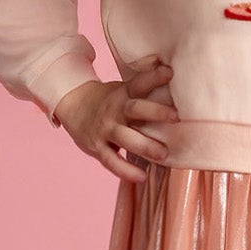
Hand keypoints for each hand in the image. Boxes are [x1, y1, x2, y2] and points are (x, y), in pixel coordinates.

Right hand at [53, 53, 179, 182]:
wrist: (73, 106)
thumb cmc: (110, 101)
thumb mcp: (123, 90)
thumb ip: (145, 89)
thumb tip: (174, 75)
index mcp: (123, 94)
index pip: (139, 83)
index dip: (154, 77)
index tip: (170, 73)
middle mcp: (115, 110)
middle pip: (135, 109)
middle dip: (156, 112)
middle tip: (177, 117)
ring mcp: (105, 129)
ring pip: (125, 137)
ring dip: (145, 146)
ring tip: (164, 154)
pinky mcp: (98, 147)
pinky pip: (112, 161)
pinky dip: (126, 170)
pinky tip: (141, 176)